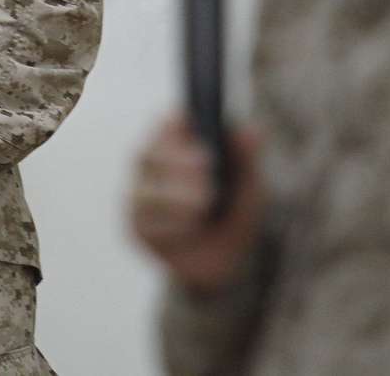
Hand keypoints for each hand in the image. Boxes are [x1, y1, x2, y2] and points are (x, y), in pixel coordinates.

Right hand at [128, 113, 263, 292]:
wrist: (229, 263)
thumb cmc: (234, 214)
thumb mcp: (249, 186)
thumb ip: (248, 159)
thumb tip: (252, 131)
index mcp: (176, 146)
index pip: (166, 125)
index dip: (176, 125)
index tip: (193, 126)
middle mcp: (151, 168)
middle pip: (149, 154)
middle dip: (178, 161)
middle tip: (207, 165)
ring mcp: (140, 198)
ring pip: (147, 190)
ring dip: (177, 196)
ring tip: (203, 204)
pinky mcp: (137, 227)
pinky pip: (148, 223)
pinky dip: (172, 225)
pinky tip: (191, 228)